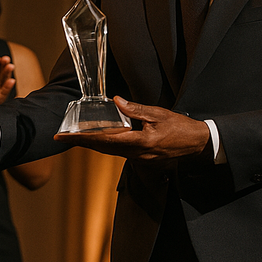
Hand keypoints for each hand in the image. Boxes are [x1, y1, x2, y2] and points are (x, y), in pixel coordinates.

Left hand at [53, 96, 209, 163]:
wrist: (200, 145)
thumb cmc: (182, 128)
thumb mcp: (159, 114)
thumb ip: (136, 109)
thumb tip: (116, 101)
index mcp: (140, 143)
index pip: (104, 140)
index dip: (82, 139)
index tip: (64, 137)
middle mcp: (137, 155)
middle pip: (103, 149)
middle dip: (82, 143)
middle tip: (62, 138)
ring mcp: (140, 160)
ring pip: (111, 152)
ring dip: (93, 145)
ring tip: (77, 138)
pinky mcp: (144, 160)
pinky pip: (121, 153)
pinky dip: (108, 146)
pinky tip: (101, 140)